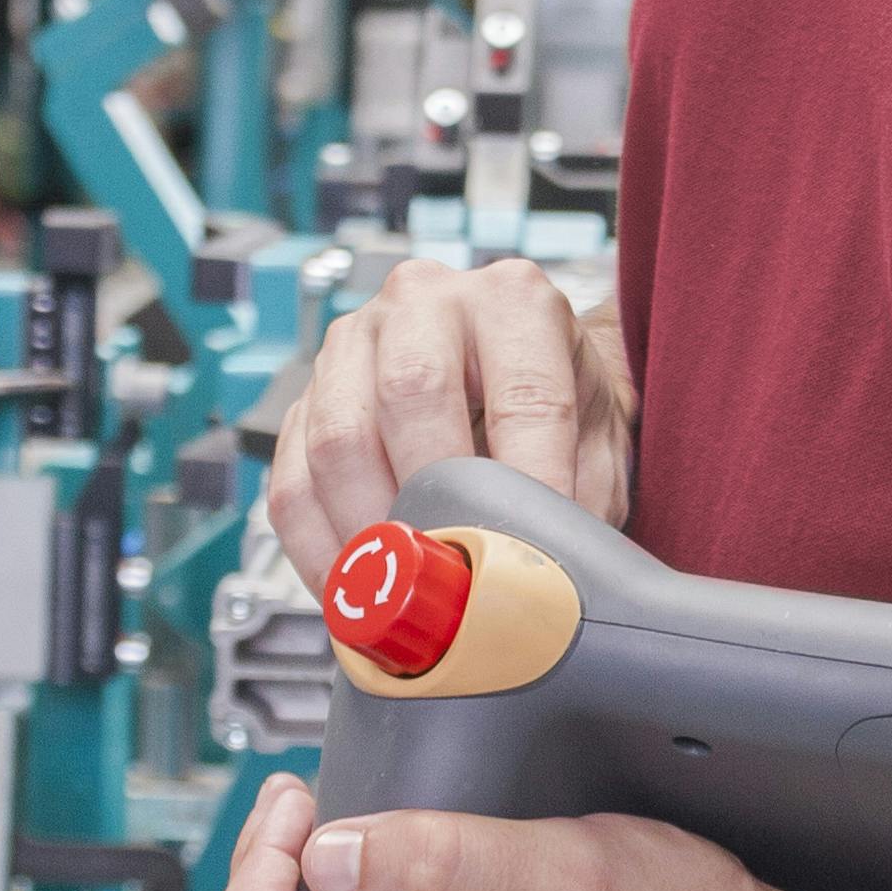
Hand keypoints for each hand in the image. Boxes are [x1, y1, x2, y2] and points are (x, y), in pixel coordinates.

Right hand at [265, 254, 630, 579]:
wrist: (523, 373)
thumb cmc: (563, 405)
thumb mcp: (600, 440)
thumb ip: (582, 498)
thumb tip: (544, 573)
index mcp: (512, 299)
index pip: (522, 394)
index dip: (528, 485)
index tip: (528, 556)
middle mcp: (424, 302)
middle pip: (409, 394)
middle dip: (432, 499)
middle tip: (454, 574)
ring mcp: (353, 344)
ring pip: (336, 439)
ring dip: (368, 530)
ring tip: (404, 591)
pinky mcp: (305, 398)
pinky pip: (291, 480)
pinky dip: (319, 548)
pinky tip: (354, 588)